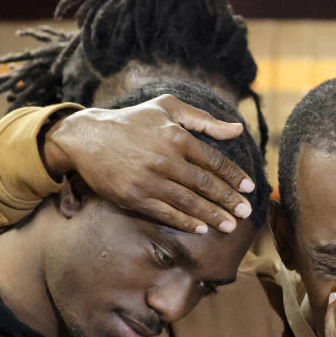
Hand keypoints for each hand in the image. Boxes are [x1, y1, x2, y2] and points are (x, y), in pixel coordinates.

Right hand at [41, 94, 256, 234]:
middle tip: (246, 212)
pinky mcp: (134, 197)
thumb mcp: (167, 108)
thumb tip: (237, 130)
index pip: (214, 160)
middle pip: (205, 184)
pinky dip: (185, 223)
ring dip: (212, 216)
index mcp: (176, 136)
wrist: (86, 137)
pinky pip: (166, 213)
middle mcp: (164, 159)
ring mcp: (149, 180)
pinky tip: (201, 229)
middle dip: (228, 200)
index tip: (249, 188)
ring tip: (230, 225)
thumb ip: (203, 119)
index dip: (234, 176)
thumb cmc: (132, 121)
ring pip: (189, 202)